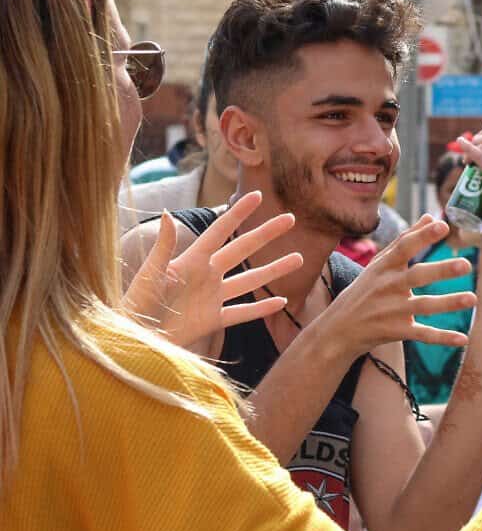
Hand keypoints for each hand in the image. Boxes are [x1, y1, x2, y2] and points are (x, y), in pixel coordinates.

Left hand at [122, 191, 302, 348]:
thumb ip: (164, 245)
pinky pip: (242, 313)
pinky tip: (280, 301)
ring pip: (250, 280)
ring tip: (298, 259)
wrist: (134, 335)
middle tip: (289, 219)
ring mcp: (212, 298)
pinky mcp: (213, 321)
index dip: (238, 213)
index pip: (220, 231)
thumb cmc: (136, 302)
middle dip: (266, 234)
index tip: (256, 195)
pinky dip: (261, 309)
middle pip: (243, 250)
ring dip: (274, 269)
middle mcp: (207, 275)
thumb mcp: (150, 272)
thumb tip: (169, 213)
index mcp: (192, 260)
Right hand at [311, 215, 477, 359]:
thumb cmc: (365, 290)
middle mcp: (388, 286)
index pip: (404, 247)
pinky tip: (463, 339)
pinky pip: (422, 334)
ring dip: (448, 303)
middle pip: (417, 276)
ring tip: (472, 298)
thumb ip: (406, 240)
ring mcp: (392, 310)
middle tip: (466, 264)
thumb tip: (430, 216)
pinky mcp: (396, 331)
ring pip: (423, 305)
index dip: (423, 237)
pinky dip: (442, 337)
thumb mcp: (380, 264)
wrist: (338, 329)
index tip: (443, 226)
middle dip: (441, 270)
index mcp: (385, 266)